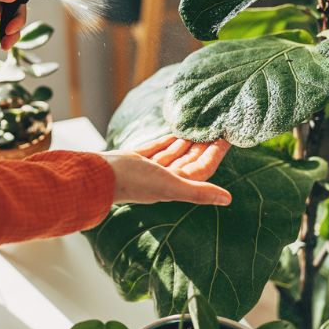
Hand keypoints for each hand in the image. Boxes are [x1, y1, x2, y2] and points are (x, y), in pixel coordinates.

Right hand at [101, 135, 232, 205]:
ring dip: (187, 142)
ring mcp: (149, 169)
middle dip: (203, 147)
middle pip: (190, 160)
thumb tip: (228, 199)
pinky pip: (157, 148)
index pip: (202, 168)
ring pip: (174, 154)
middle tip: (217, 129)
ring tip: (200, 128)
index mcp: (174, 185)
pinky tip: (175, 133)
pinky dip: (168, 141)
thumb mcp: (171, 186)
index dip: (215, 154)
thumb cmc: (135, 182)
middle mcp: (164, 179)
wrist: (100, 176)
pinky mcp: (136, 159)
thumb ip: (198, 192)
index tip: (226, 139)